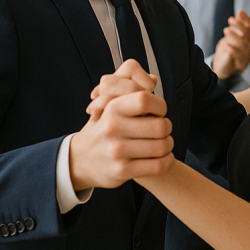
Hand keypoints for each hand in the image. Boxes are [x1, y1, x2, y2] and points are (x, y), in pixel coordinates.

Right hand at [71, 60, 173, 190]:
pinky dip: (166, 161)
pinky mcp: (122, 170)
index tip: (160, 111)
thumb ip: (129, 86)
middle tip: (164, 129)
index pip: (145, 99)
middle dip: (167, 127)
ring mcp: (117, 151)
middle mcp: (112, 129)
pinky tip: (163, 157)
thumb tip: (153, 79)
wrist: (80, 159)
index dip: (160, 105)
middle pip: (160, 126)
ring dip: (168, 145)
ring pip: (162, 147)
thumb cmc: (102, 127)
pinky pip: (158, 165)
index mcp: (111, 108)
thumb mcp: (107, 103)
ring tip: (164, 143)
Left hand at [211, 10, 249, 78]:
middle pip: (247, 34)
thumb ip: (237, 26)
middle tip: (230, 19)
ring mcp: (244, 54)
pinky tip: (226, 44)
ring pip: (243, 44)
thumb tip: (240, 12)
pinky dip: (232, 49)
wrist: (225, 68)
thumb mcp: (232, 36)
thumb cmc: (229, 50)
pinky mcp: (238, 62)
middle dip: (239, 26)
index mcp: (246, 38)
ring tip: (226, 30)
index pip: (249, 26)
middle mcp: (247, 45)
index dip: (246, 19)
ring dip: (235, 36)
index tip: (239, 12)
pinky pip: (237, 55)